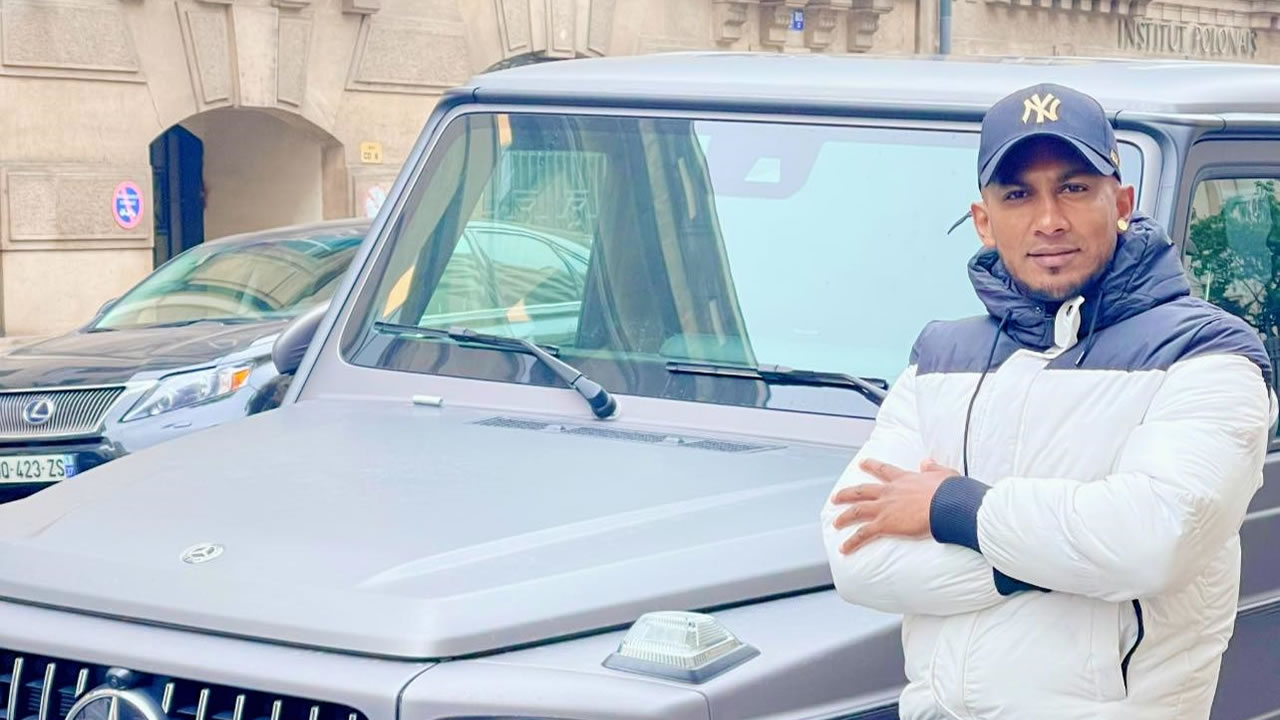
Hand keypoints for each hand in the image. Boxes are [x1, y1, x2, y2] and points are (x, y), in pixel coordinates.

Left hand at [830, 458, 957, 554]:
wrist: (948, 504)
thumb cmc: (950, 492)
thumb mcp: (943, 474)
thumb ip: (933, 468)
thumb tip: (927, 462)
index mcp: (904, 479)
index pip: (884, 470)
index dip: (872, 466)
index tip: (862, 463)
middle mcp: (890, 492)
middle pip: (862, 490)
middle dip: (847, 493)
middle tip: (837, 496)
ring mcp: (885, 508)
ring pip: (857, 510)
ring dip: (844, 517)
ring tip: (835, 522)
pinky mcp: (885, 524)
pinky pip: (863, 534)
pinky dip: (852, 542)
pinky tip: (843, 548)